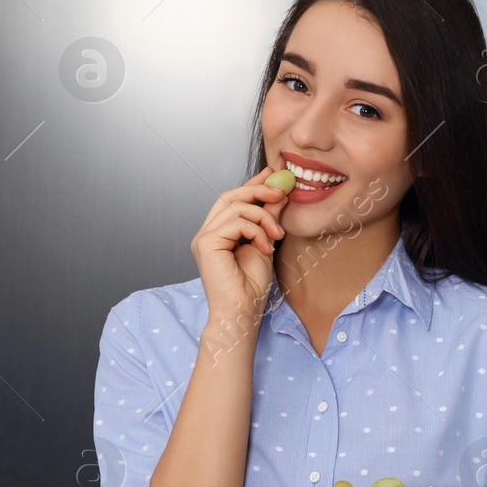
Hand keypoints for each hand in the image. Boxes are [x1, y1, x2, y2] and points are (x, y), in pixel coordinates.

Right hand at [193, 166, 288, 326]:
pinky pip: (236, 222)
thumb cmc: (251, 287)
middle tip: (282, 192)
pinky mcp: (206, 244)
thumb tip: (279, 195)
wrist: (243, 312)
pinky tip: (265, 247)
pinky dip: (257, 231)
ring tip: (277, 235)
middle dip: (259, 190)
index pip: (233, 199)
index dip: (253, 184)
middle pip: (230, 196)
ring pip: (235, 206)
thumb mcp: (266, 244)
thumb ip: (268, 220)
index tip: (274, 174)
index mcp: (219, 232)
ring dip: (263, 216)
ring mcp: (204, 237)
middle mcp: (208, 232)